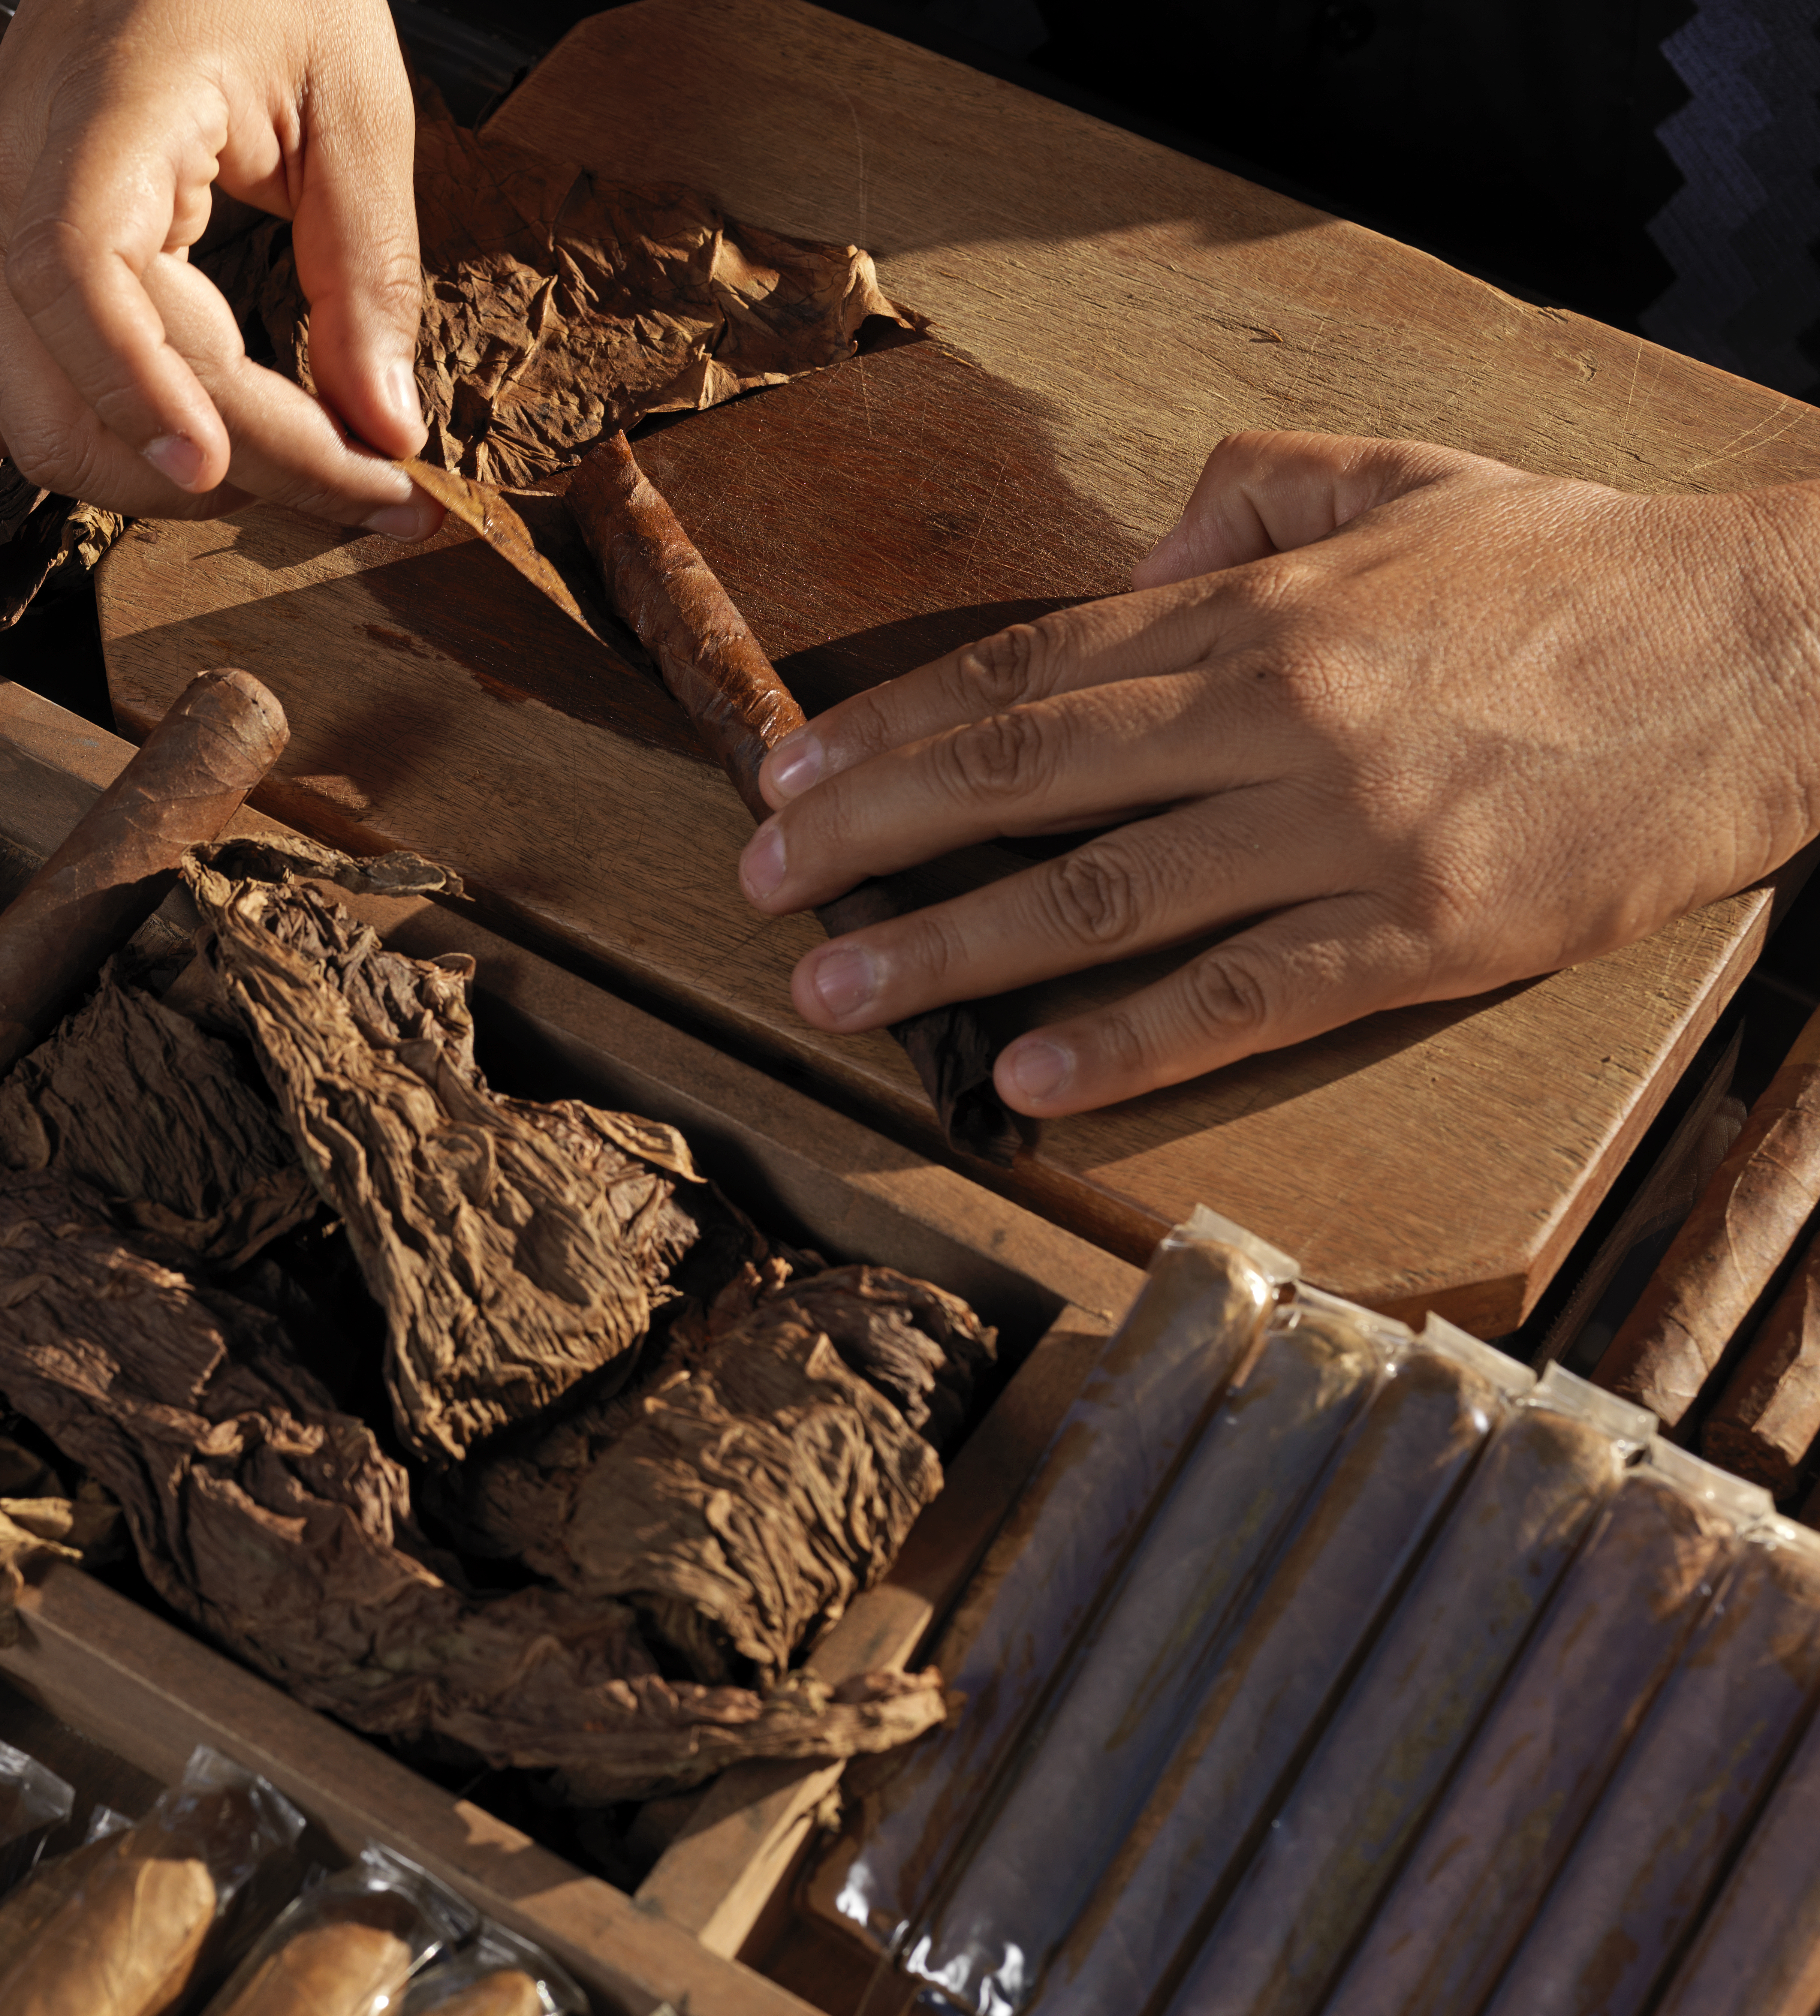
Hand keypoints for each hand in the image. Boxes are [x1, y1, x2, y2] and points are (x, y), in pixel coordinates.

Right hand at [0, 0, 438, 533]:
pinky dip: (4, 434)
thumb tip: (387, 433)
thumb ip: (371, 273)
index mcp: (99, 120)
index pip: (81, 281)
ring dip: (152, 476)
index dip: (143, 396)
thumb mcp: (358, 104)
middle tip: (358, 488)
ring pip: (25, 421)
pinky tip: (114, 431)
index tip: (223, 470)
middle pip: (65, 398)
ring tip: (286, 466)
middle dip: (212, 472)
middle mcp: (10, 184)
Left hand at [739, 431, 1819, 1117]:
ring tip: (835, 987)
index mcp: (1264, 613)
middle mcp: (1279, 715)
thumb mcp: (1407, 479)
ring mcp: (1349, 830)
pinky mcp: (1427, 932)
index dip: (891, 727)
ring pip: (1106, 895)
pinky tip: (1029, 1074)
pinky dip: (1129, 1040)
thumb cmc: (1578, 566)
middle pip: (1025, 775)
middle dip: (873, 831)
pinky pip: (1247, 993)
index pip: (1025, 673)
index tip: (789, 769)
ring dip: (954, 947)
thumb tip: (1144, 557)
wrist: (1777, 647)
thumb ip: (1254, 497)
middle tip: (759, 879)